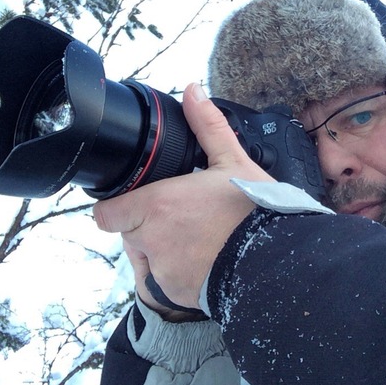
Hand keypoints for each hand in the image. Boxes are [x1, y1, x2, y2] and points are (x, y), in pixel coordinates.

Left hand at [94, 83, 273, 309]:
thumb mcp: (234, 161)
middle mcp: (151, 241)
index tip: (140, 200)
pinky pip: (163, 281)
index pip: (106, 213)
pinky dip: (177, 272)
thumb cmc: (255, 211)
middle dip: (146, 224)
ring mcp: (162, 271)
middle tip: (182, 215)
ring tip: (197, 238)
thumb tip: (193, 90)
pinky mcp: (176, 294)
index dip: (119, 206)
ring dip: (161, 248)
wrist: (278, 260)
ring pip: (146, 258)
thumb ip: (207, 125)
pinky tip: (204, 259)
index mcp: (157, 205)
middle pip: (129, 233)